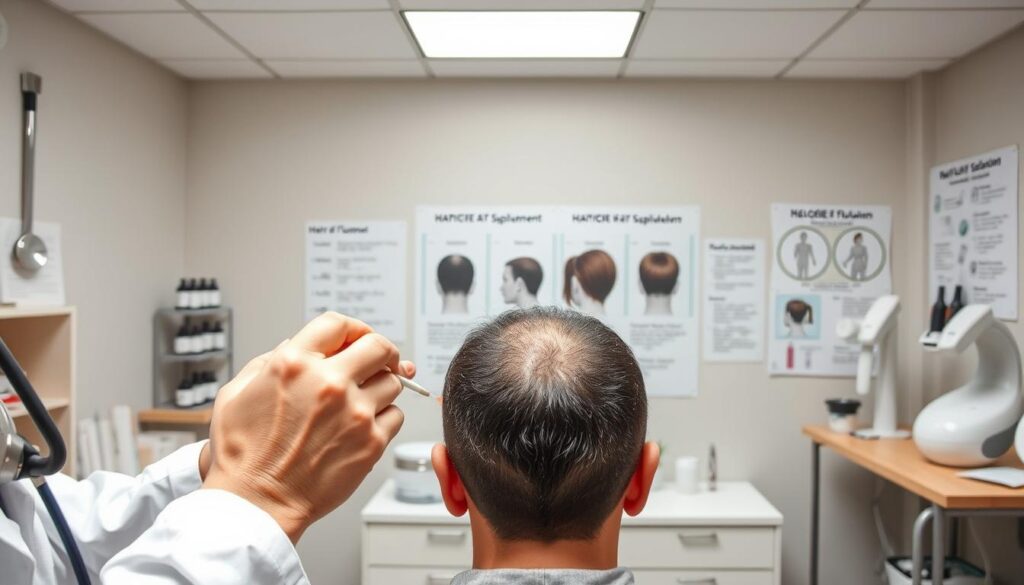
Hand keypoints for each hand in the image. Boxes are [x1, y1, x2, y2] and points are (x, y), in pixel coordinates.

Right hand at [202, 312, 414, 541]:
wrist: (257, 503)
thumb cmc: (243, 455)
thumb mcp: (236, 393)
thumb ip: (269, 361)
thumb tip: (295, 345)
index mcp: (293, 364)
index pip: (337, 323)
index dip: (352, 328)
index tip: (356, 338)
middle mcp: (328, 382)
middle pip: (378, 346)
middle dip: (382, 352)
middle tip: (380, 362)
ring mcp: (355, 412)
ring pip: (393, 382)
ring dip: (382, 387)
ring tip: (363, 401)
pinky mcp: (371, 441)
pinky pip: (396, 416)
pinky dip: (385, 418)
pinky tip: (364, 427)